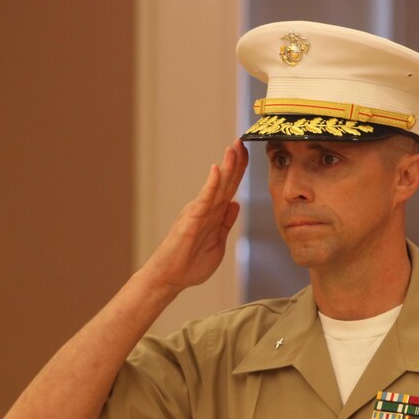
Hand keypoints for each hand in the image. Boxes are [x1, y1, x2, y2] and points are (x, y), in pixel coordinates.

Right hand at [143, 140, 248, 293]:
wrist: (170, 278)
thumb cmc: (190, 264)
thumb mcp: (218, 243)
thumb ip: (226, 223)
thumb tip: (236, 204)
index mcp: (214, 215)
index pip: (229, 188)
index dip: (239, 171)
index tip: (248, 153)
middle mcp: (206, 209)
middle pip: (224, 182)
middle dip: (235, 162)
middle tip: (242, 140)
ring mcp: (198, 212)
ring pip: (216, 186)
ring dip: (226, 167)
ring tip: (234, 148)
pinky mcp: (191, 220)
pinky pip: (204, 200)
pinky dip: (211, 184)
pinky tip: (217, 170)